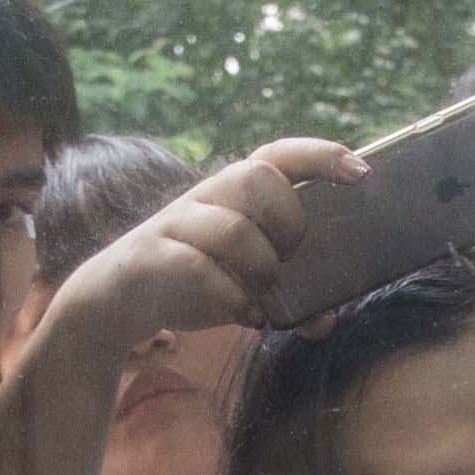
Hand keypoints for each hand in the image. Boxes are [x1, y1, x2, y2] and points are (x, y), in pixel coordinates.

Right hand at [48, 139, 361, 348]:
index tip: (361, 172)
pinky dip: (231, 299)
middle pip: (255, 177)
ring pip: (231, 229)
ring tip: (260, 296)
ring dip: (259, 268)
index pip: (278, 155)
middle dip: (287, 221)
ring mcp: (175, 225)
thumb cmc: (190, 280)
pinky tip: (240, 314)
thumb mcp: (240, 281)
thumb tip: (324, 320)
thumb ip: (284, 296)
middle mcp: (204, 198)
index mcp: (232, 193)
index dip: (321, 157)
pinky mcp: (151, 259)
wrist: (114, 300)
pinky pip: (200, 272)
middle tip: (287, 257)